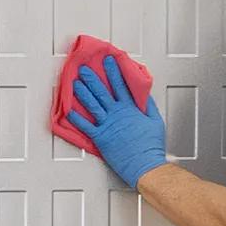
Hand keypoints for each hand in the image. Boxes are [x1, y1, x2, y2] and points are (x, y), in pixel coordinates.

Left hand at [68, 56, 166, 187]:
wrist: (145, 165)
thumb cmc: (151, 146)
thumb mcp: (156, 122)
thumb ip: (149, 107)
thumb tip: (144, 95)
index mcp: (130, 109)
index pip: (121, 85)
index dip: (114, 72)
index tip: (109, 61)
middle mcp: (117, 115)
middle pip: (102, 92)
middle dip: (92, 79)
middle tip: (84, 69)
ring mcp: (107, 126)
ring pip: (92, 105)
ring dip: (82, 93)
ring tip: (75, 84)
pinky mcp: (100, 138)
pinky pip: (86, 127)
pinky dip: (77, 119)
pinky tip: (69, 112)